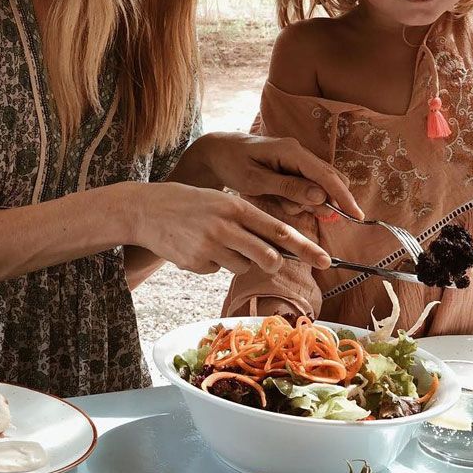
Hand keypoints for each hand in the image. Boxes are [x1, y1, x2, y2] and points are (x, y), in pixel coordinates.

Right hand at [129, 181, 331, 274]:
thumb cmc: (190, 204)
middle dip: (274, 263)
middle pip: (268, 256)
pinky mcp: (195, 263)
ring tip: (214, 242)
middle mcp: (226, 226)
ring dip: (236, 260)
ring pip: (242, 266)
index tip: (326, 260)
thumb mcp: (221, 202)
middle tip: (270, 260)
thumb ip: (247, 220)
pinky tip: (195, 248)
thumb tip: (278, 247)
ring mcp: (210, 246)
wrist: (146, 209)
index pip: (279, 230)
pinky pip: (217, 270)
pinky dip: (212, 263)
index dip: (305, 247)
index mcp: (237, 207)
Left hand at [187, 132, 363, 218]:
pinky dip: (295, 199)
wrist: (217, 152)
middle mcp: (299, 153)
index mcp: (292, 151)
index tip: (356, 217)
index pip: (327, 176)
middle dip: (321, 202)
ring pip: (317, 187)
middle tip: (291, 207)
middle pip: (329, 180)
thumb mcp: (256, 179)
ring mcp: (297, 160)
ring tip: (272, 197)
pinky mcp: (293, 168)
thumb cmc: (233, 163)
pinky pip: (304, 188)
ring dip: (302, 202)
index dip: (343, 197)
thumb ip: (288, 187)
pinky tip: (275, 197)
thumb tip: (321, 196)